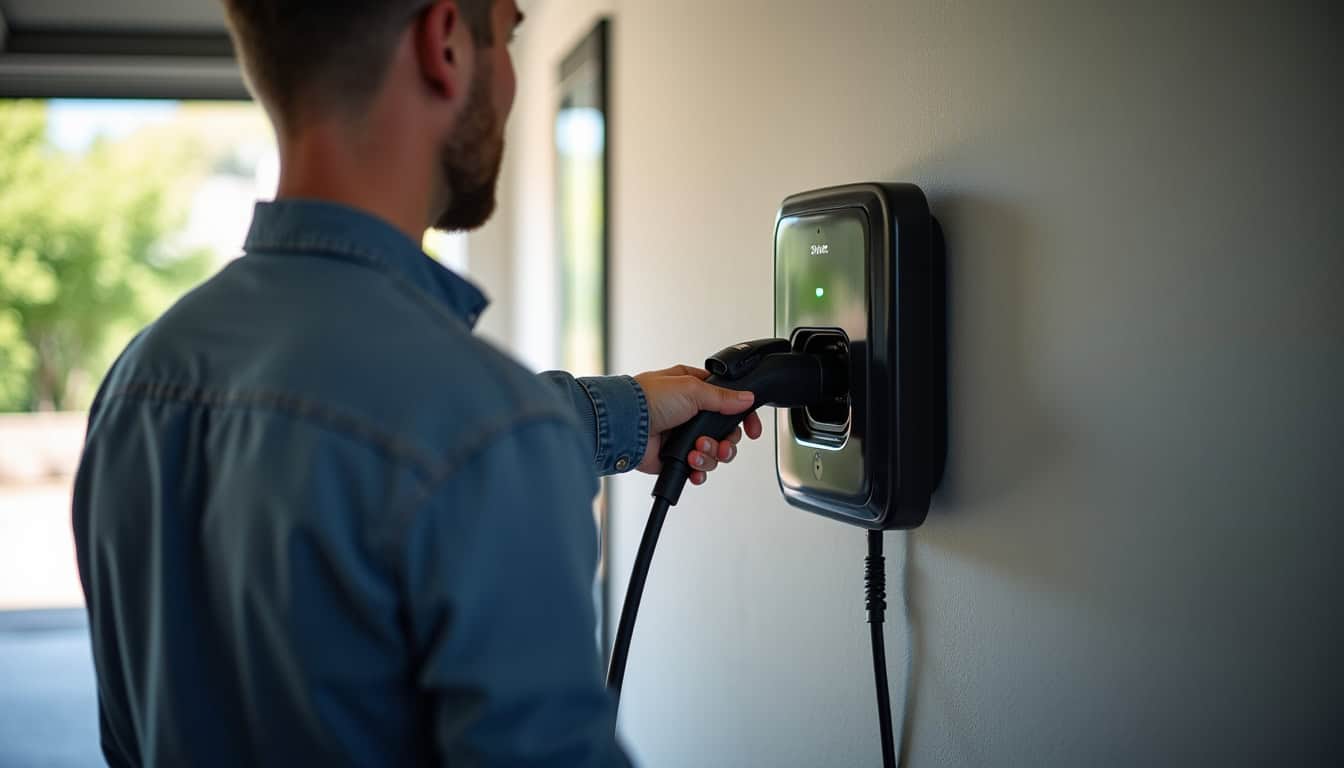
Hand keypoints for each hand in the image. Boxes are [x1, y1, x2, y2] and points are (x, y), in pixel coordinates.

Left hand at [633, 365, 764, 484]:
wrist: (625, 425)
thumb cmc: (648, 398)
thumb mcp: (692, 388)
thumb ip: (723, 396)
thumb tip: (746, 398)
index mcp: (695, 391)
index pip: (729, 404)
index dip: (744, 417)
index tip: (753, 428)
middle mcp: (690, 413)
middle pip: (725, 433)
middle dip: (726, 442)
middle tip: (721, 444)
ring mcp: (683, 436)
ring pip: (714, 452)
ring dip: (710, 456)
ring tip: (696, 451)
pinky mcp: (675, 457)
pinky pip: (698, 469)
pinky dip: (698, 470)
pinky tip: (692, 465)